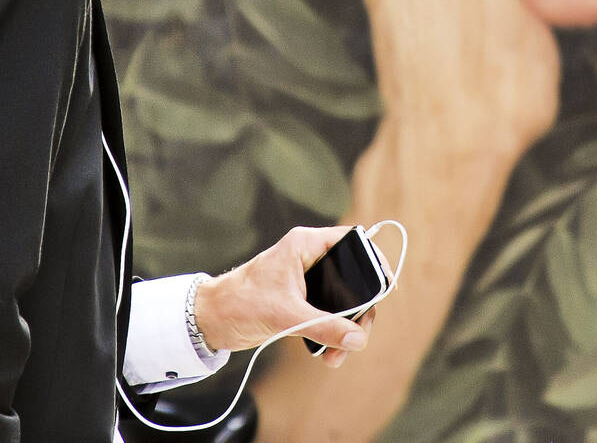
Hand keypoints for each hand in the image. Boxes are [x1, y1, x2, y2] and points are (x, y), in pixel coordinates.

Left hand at [192, 226, 374, 366]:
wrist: (210, 320)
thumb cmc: (240, 303)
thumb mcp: (286, 315)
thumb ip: (324, 327)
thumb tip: (358, 339)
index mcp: (306, 245)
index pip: (353, 241)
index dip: (375, 261)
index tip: (386, 288)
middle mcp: (310, 258)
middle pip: (354, 279)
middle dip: (360, 312)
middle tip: (358, 336)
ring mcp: (307, 281)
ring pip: (343, 301)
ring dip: (346, 329)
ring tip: (337, 355)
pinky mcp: (301, 302)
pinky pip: (329, 315)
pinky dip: (332, 334)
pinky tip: (327, 354)